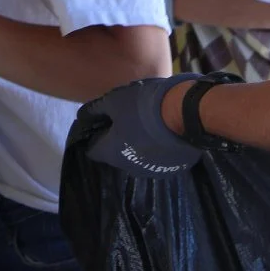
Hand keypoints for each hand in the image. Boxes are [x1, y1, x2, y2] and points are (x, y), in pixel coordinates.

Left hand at [73, 75, 207, 175]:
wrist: (185, 113)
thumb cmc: (143, 106)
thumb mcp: (114, 100)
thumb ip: (96, 110)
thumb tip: (84, 116)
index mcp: (112, 152)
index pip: (93, 150)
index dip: (94, 136)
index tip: (100, 124)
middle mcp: (129, 167)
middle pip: (115, 153)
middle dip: (116, 139)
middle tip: (124, 120)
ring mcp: (152, 170)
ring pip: (137, 157)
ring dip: (137, 144)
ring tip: (145, 125)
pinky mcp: (171, 168)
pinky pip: (157, 158)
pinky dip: (155, 148)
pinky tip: (162, 133)